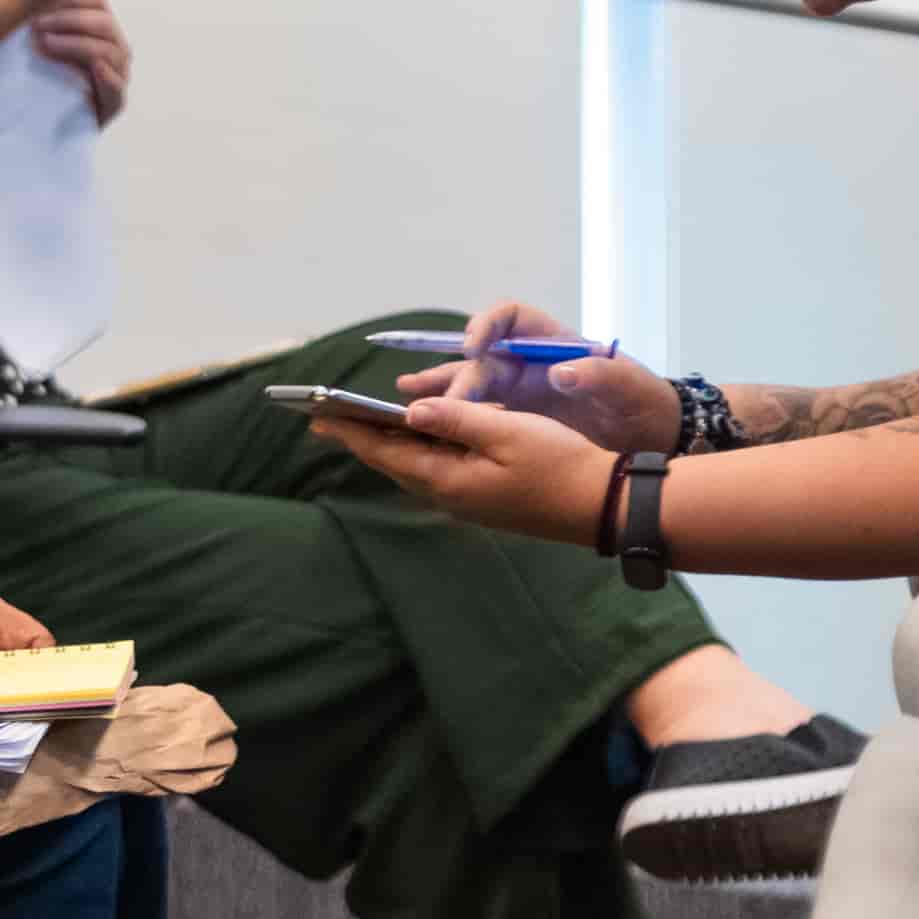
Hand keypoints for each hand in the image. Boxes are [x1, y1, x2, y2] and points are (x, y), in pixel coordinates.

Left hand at [30, 0, 132, 124]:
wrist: (41, 124)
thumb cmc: (37, 75)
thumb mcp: (36, 42)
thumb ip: (39, 19)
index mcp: (100, 27)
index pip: (96, 0)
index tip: (39, 1)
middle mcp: (115, 47)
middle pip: (103, 23)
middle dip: (68, 20)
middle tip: (36, 25)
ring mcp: (118, 75)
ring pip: (108, 51)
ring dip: (77, 44)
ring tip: (46, 44)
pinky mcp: (113, 104)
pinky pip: (117, 88)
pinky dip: (107, 76)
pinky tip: (94, 68)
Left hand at [308, 394, 621, 546]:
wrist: (602, 505)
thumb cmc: (560, 464)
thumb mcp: (507, 432)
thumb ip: (456, 420)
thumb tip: (410, 412)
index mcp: (448, 480)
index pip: (385, 452)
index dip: (350, 431)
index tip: (316, 415)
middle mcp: (450, 495)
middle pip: (394, 462)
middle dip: (360, 437)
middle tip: (325, 417)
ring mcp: (467, 500)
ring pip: (415, 467)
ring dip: (387, 444)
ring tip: (359, 423)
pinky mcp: (484, 497)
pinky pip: (438, 470)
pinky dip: (419, 450)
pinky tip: (416, 437)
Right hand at [383, 297, 681, 456]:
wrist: (649, 438)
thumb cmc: (641, 402)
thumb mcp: (629, 387)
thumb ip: (600, 376)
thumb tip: (562, 371)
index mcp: (552, 340)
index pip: (511, 317)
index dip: (488, 324)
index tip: (473, 346)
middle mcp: (527, 359)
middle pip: (482, 357)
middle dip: (460, 375)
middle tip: (446, 400)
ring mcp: (517, 388)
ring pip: (470, 381)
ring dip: (439, 386)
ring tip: (405, 392)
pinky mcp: (513, 416)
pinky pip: (474, 411)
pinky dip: (449, 412)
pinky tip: (421, 419)